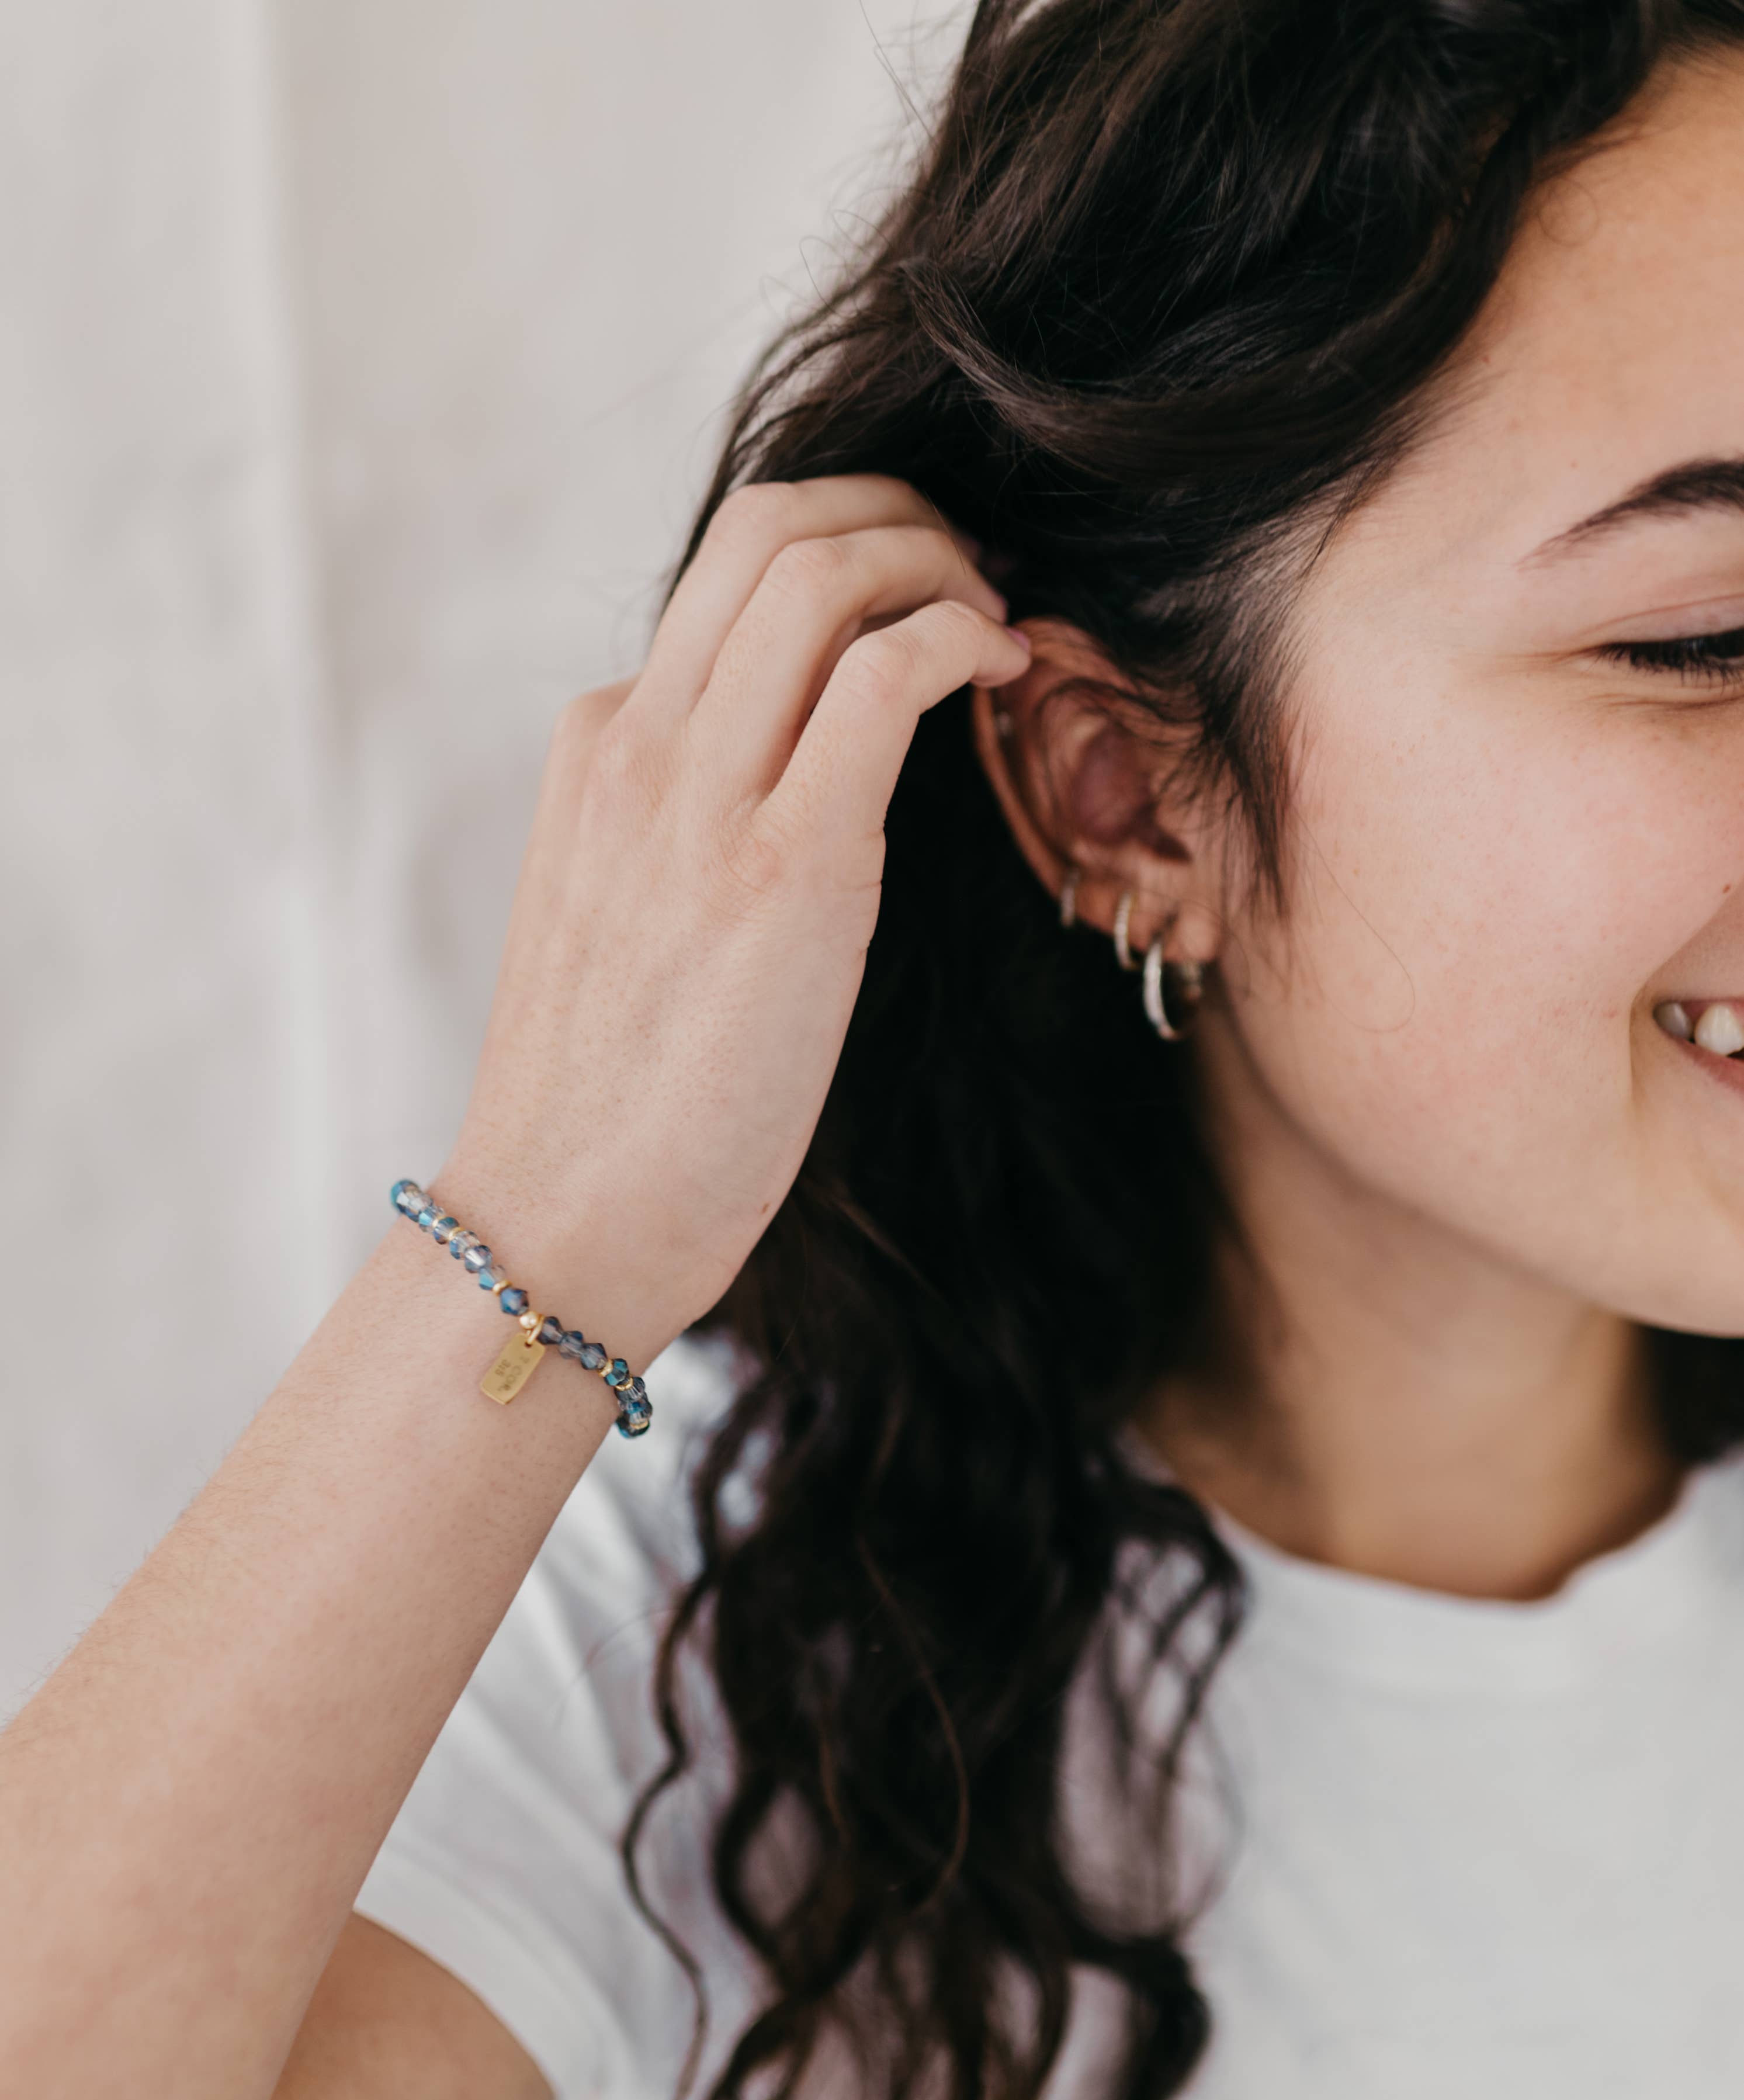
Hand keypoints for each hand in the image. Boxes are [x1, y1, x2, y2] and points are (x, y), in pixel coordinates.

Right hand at [441, 476, 1030, 1359]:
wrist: (559, 1216)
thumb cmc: (610, 1100)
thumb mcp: (626, 916)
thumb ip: (687, 822)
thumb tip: (794, 781)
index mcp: (598, 747)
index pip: (724, 577)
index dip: (843, 550)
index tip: (916, 590)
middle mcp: (637, 743)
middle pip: (769, 526)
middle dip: (897, 512)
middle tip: (973, 568)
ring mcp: (699, 797)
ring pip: (822, 570)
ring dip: (938, 559)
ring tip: (996, 615)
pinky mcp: (783, 867)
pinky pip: (881, 676)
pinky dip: (956, 637)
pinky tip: (998, 669)